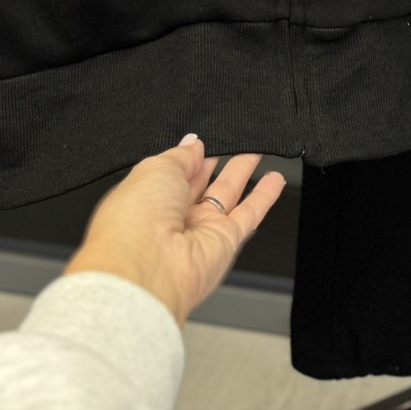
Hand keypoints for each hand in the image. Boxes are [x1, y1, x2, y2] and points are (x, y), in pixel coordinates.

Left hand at [63, 136, 285, 325]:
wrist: (145, 269)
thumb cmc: (135, 218)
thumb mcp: (155, 168)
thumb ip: (181, 155)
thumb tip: (194, 144)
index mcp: (149, 198)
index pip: (175, 172)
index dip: (191, 156)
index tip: (207, 141)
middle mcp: (174, 217)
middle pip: (202, 184)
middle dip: (218, 163)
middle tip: (236, 143)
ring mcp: (200, 231)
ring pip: (228, 196)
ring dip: (244, 175)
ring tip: (258, 152)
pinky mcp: (225, 242)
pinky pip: (249, 214)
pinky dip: (264, 198)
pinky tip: (275, 180)